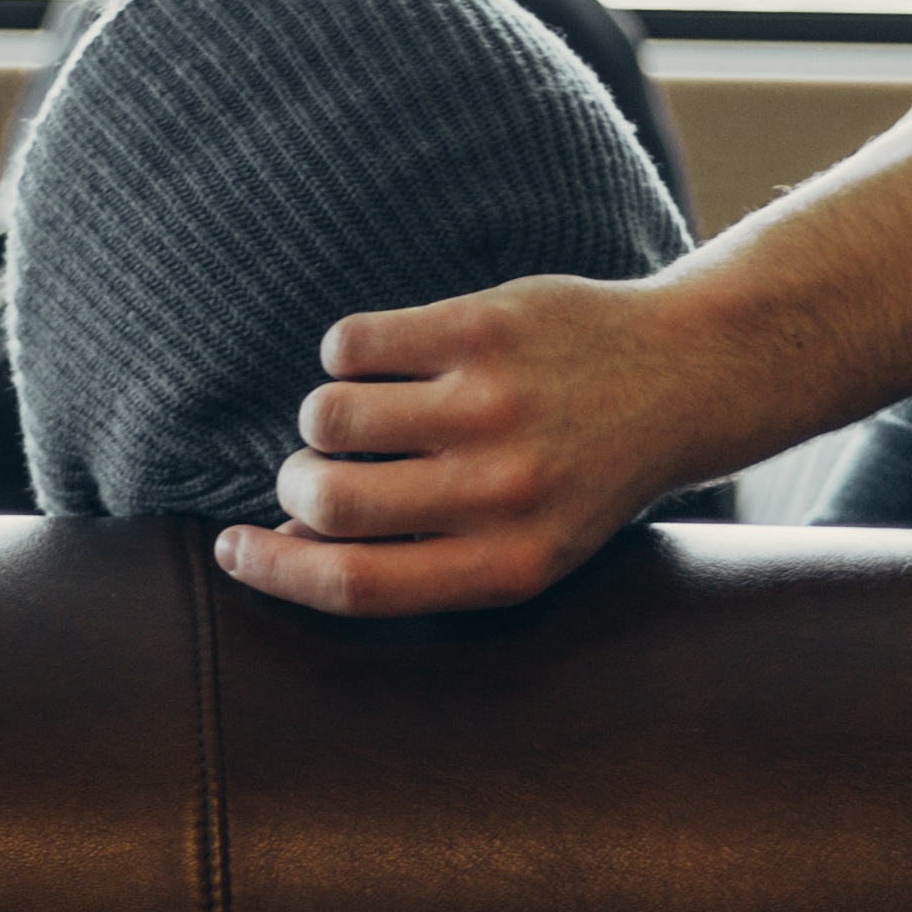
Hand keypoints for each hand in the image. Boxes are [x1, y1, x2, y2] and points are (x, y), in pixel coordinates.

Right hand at [217, 271, 716, 620]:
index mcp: (508, 564)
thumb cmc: (580, 475)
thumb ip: (414, 556)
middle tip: (313, 471)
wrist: (681, 377)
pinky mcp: (483, 326)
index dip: (273, 572)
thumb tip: (289, 544)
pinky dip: (348, 354)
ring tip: (367, 413)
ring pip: (329, 414)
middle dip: (296, 485)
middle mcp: (500, 491)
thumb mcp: (519, 545)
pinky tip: (392, 360)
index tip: (230, 549)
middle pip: (328, 500)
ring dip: (323, 418)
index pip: (353, 585)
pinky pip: (352, 343)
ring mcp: (491, 403)